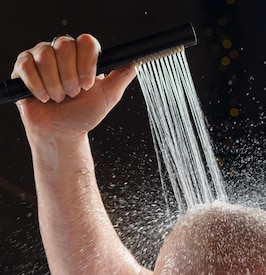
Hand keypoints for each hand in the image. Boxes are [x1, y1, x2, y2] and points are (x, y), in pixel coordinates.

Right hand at [12, 34, 136, 139]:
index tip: (88, 85)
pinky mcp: (23, 68)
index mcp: (82, 55)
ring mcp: (41, 58)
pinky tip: (44, 98)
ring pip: (45, 55)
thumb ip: (122, 77)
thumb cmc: (83, 116)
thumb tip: (136, 62)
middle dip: (70, 76)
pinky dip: (37, 85)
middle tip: (72, 95)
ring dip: (54, 84)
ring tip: (59, 99)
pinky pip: (26, 65)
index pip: (86, 41)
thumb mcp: (107, 97)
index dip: (87, 62)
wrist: (62, 134)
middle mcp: (61, 52)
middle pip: (64, 44)